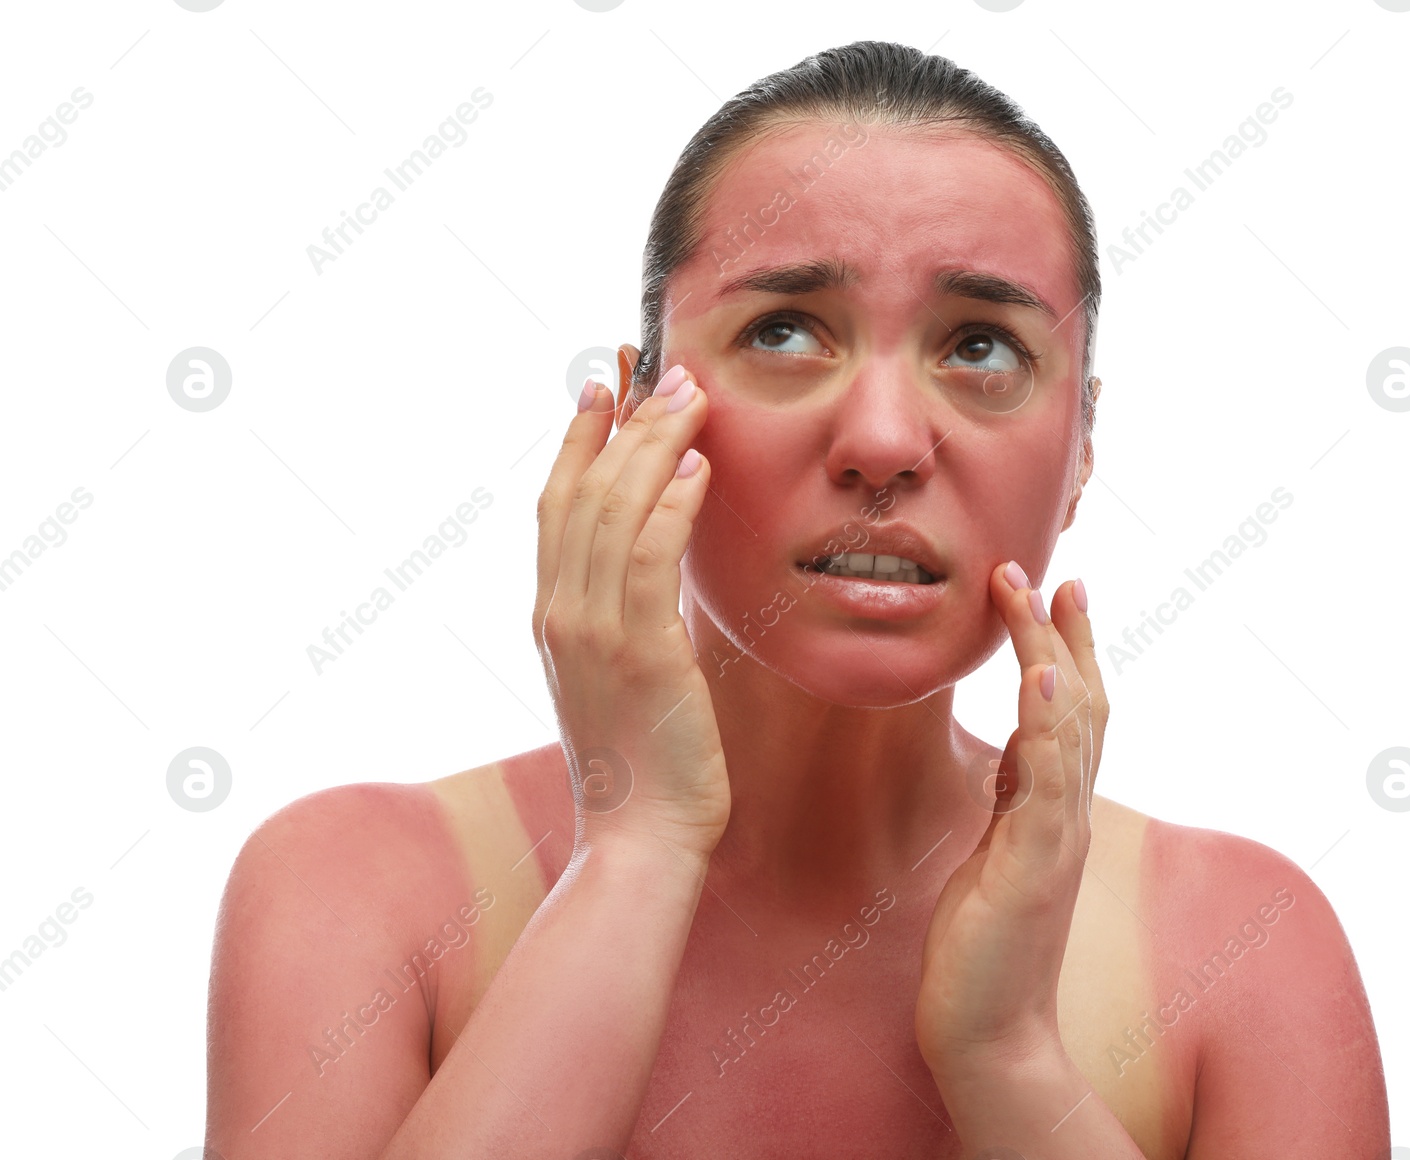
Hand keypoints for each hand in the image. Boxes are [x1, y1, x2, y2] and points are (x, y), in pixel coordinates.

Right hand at [534, 346, 729, 858]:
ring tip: (689, 395)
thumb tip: (652, 568)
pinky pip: (651, 558)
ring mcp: (592, 630)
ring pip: (616, 510)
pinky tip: (700, 468)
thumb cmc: (643, 763)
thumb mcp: (621, 678)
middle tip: (659, 369)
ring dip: (655, 445)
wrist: (639, 838)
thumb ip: (626, 618)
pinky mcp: (639, 651)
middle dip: (623, 422)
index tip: (602, 388)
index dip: (577, 440)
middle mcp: (560, 613)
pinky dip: (673, 505)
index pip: (556, 506)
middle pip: (584, 491)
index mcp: (552, 616)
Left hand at [915, 564, 1108, 1074]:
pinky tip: (1040, 678)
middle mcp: (1069, 814)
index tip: (1055, 590)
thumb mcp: (997, 851)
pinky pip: (1046, 782)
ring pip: (1071, 728)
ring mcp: (1058, 837)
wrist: (989, 1031)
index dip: (1069, 648)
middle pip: (1083, 704)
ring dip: (1053, 654)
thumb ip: (1013, 799)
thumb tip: (1012, 749)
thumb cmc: (987, 945)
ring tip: (1037, 593)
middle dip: (1063, 633)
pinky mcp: (1033, 864)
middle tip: (1048, 570)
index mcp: (1056, 808)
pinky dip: (1049, 725)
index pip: (1074, 712)